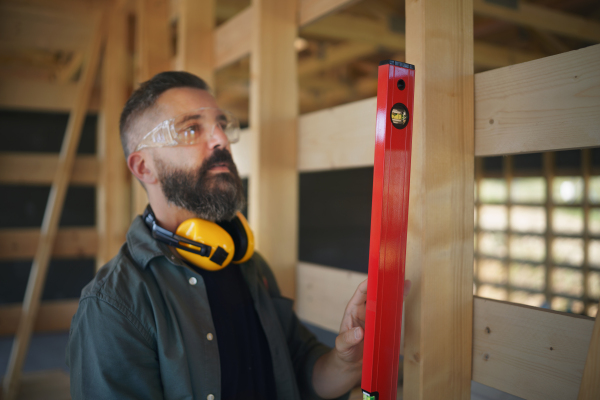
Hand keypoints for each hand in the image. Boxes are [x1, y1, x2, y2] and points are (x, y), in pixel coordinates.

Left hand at [312, 278, 411, 397]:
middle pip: (376, 294)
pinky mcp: (384, 327)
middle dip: (386, 285)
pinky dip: (399, 308)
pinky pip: (391, 316)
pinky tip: (406, 300)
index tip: (378, 277)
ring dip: (395, 294)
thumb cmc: (343, 351)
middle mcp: (365, 311)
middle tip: (396, 278)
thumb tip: (359, 332)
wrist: (352, 364)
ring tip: (406, 285)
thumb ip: (348, 339)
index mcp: (353, 310)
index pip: (361, 292)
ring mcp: (375, 318)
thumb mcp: (341, 346)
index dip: (369, 283)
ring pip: (386, 303)